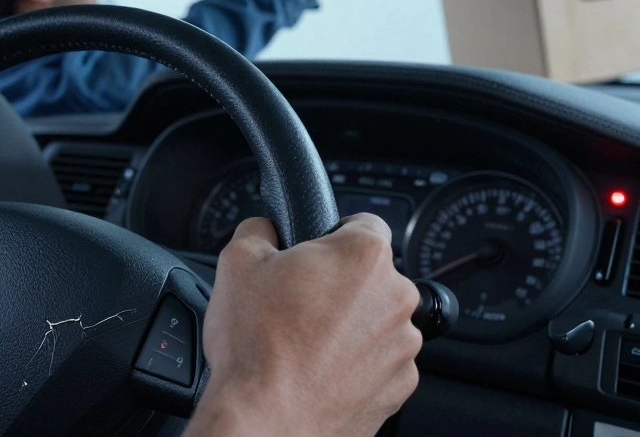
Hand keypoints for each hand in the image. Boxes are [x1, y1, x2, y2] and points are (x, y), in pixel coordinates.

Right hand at [187, 214, 421, 436]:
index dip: (332, 235)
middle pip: (371, 276)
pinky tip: (319, 370)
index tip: (313, 254)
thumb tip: (267, 227)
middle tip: (296, 303)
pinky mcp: (399, 386)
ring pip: (376, 320)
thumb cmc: (256, 348)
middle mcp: (396, 297)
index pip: (364, 222)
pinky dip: (355, 364)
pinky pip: (379, 362)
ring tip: (304, 343)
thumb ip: (259, 229)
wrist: (265, 422)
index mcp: (364, 256)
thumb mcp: (237, 263)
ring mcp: (402, 346)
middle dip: (338, 284)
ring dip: (349, 325)